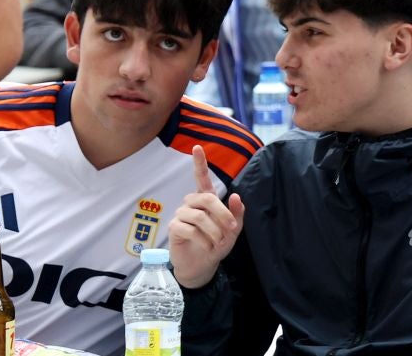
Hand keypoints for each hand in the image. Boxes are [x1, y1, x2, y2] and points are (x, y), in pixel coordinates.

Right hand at [168, 146, 245, 289]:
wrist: (203, 265)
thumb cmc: (217, 244)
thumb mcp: (233, 230)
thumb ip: (237, 213)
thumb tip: (235, 195)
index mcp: (206, 200)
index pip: (201, 178)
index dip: (199, 162)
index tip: (197, 147)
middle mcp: (192, 203)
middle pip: (207, 199)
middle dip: (223, 214)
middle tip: (232, 228)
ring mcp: (181, 215)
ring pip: (199, 216)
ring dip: (214, 231)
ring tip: (217, 242)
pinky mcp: (174, 228)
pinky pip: (189, 229)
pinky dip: (203, 239)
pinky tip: (206, 246)